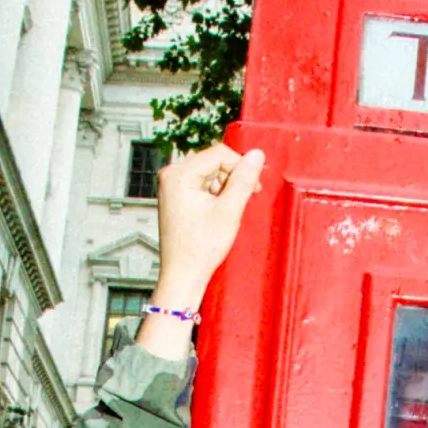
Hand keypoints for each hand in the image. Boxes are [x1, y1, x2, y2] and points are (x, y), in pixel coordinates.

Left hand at [137, 142, 266, 354]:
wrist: (182, 275)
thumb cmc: (200, 248)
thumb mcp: (229, 211)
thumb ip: (244, 180)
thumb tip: (257, 155)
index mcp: (178, 174)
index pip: (218, 153)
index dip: (241, 166)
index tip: (255, 186)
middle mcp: (170, 174)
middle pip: (213, 161)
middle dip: (231, 178)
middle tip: (243, 201)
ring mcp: (171, 184)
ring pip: (209, 172)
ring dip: (224, 187)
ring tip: (225, 212)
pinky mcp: (175, 194)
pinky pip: (201, 183)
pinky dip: (215, 194)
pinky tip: (217, 214)